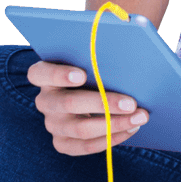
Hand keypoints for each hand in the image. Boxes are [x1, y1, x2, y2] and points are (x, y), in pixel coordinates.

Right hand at [27, 60, 148, 155]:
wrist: (92, 90)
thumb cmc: (94, 66)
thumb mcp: (91, 56)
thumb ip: (98, 50)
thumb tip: (127, 34)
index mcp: (43, 74)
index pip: (40, 73)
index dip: (59, 74)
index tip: (83, 75)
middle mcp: (45, 100)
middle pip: (68, 104)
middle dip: (103, 103)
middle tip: (131, 102)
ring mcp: (52, 124)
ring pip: (80, 129)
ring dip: (114, 124)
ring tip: (140, 117)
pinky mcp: (62, 143)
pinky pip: (85, 146)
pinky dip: (111, 139)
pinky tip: (131, 128)